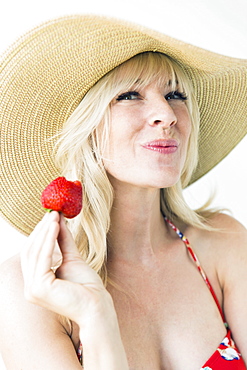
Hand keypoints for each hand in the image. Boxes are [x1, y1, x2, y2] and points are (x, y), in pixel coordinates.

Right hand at [21, 211, 112, 329]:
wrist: (97, 305)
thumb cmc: (86, 286)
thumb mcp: (71, 257)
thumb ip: (62, 240)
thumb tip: (57, 219)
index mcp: (35, 282)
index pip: (32, 253)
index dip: (39, 233)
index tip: (50, 216)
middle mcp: (30, 287)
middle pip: (30, 251)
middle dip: (41, 230)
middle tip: (52, 212)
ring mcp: (32, 289)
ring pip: (35, 252)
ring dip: (45, 231)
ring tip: (55, 216)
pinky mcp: (39, 288)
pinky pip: (43, 257)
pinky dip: (49, 239)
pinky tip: (56, 226)